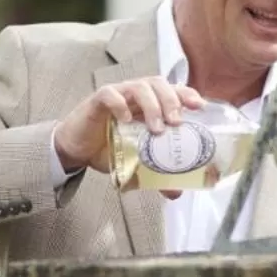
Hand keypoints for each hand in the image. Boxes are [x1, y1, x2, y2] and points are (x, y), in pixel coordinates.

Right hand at [53, 76, 203, 173]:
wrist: (78, 151)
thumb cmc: (109, 148)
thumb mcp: (137, 163)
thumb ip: (156, 174)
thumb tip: (176, 192)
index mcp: (150, 104)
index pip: (173, 90)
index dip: (187, 94)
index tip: (199, 107)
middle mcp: (136, 95)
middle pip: (159, 84)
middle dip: (172, 101)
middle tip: (176, 122)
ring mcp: (118, 95)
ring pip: (139, 86)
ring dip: (152, 105)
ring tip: (156, 128)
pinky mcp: (97, 102)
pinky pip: (110, 95)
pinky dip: (120, 104)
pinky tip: (124, 119)